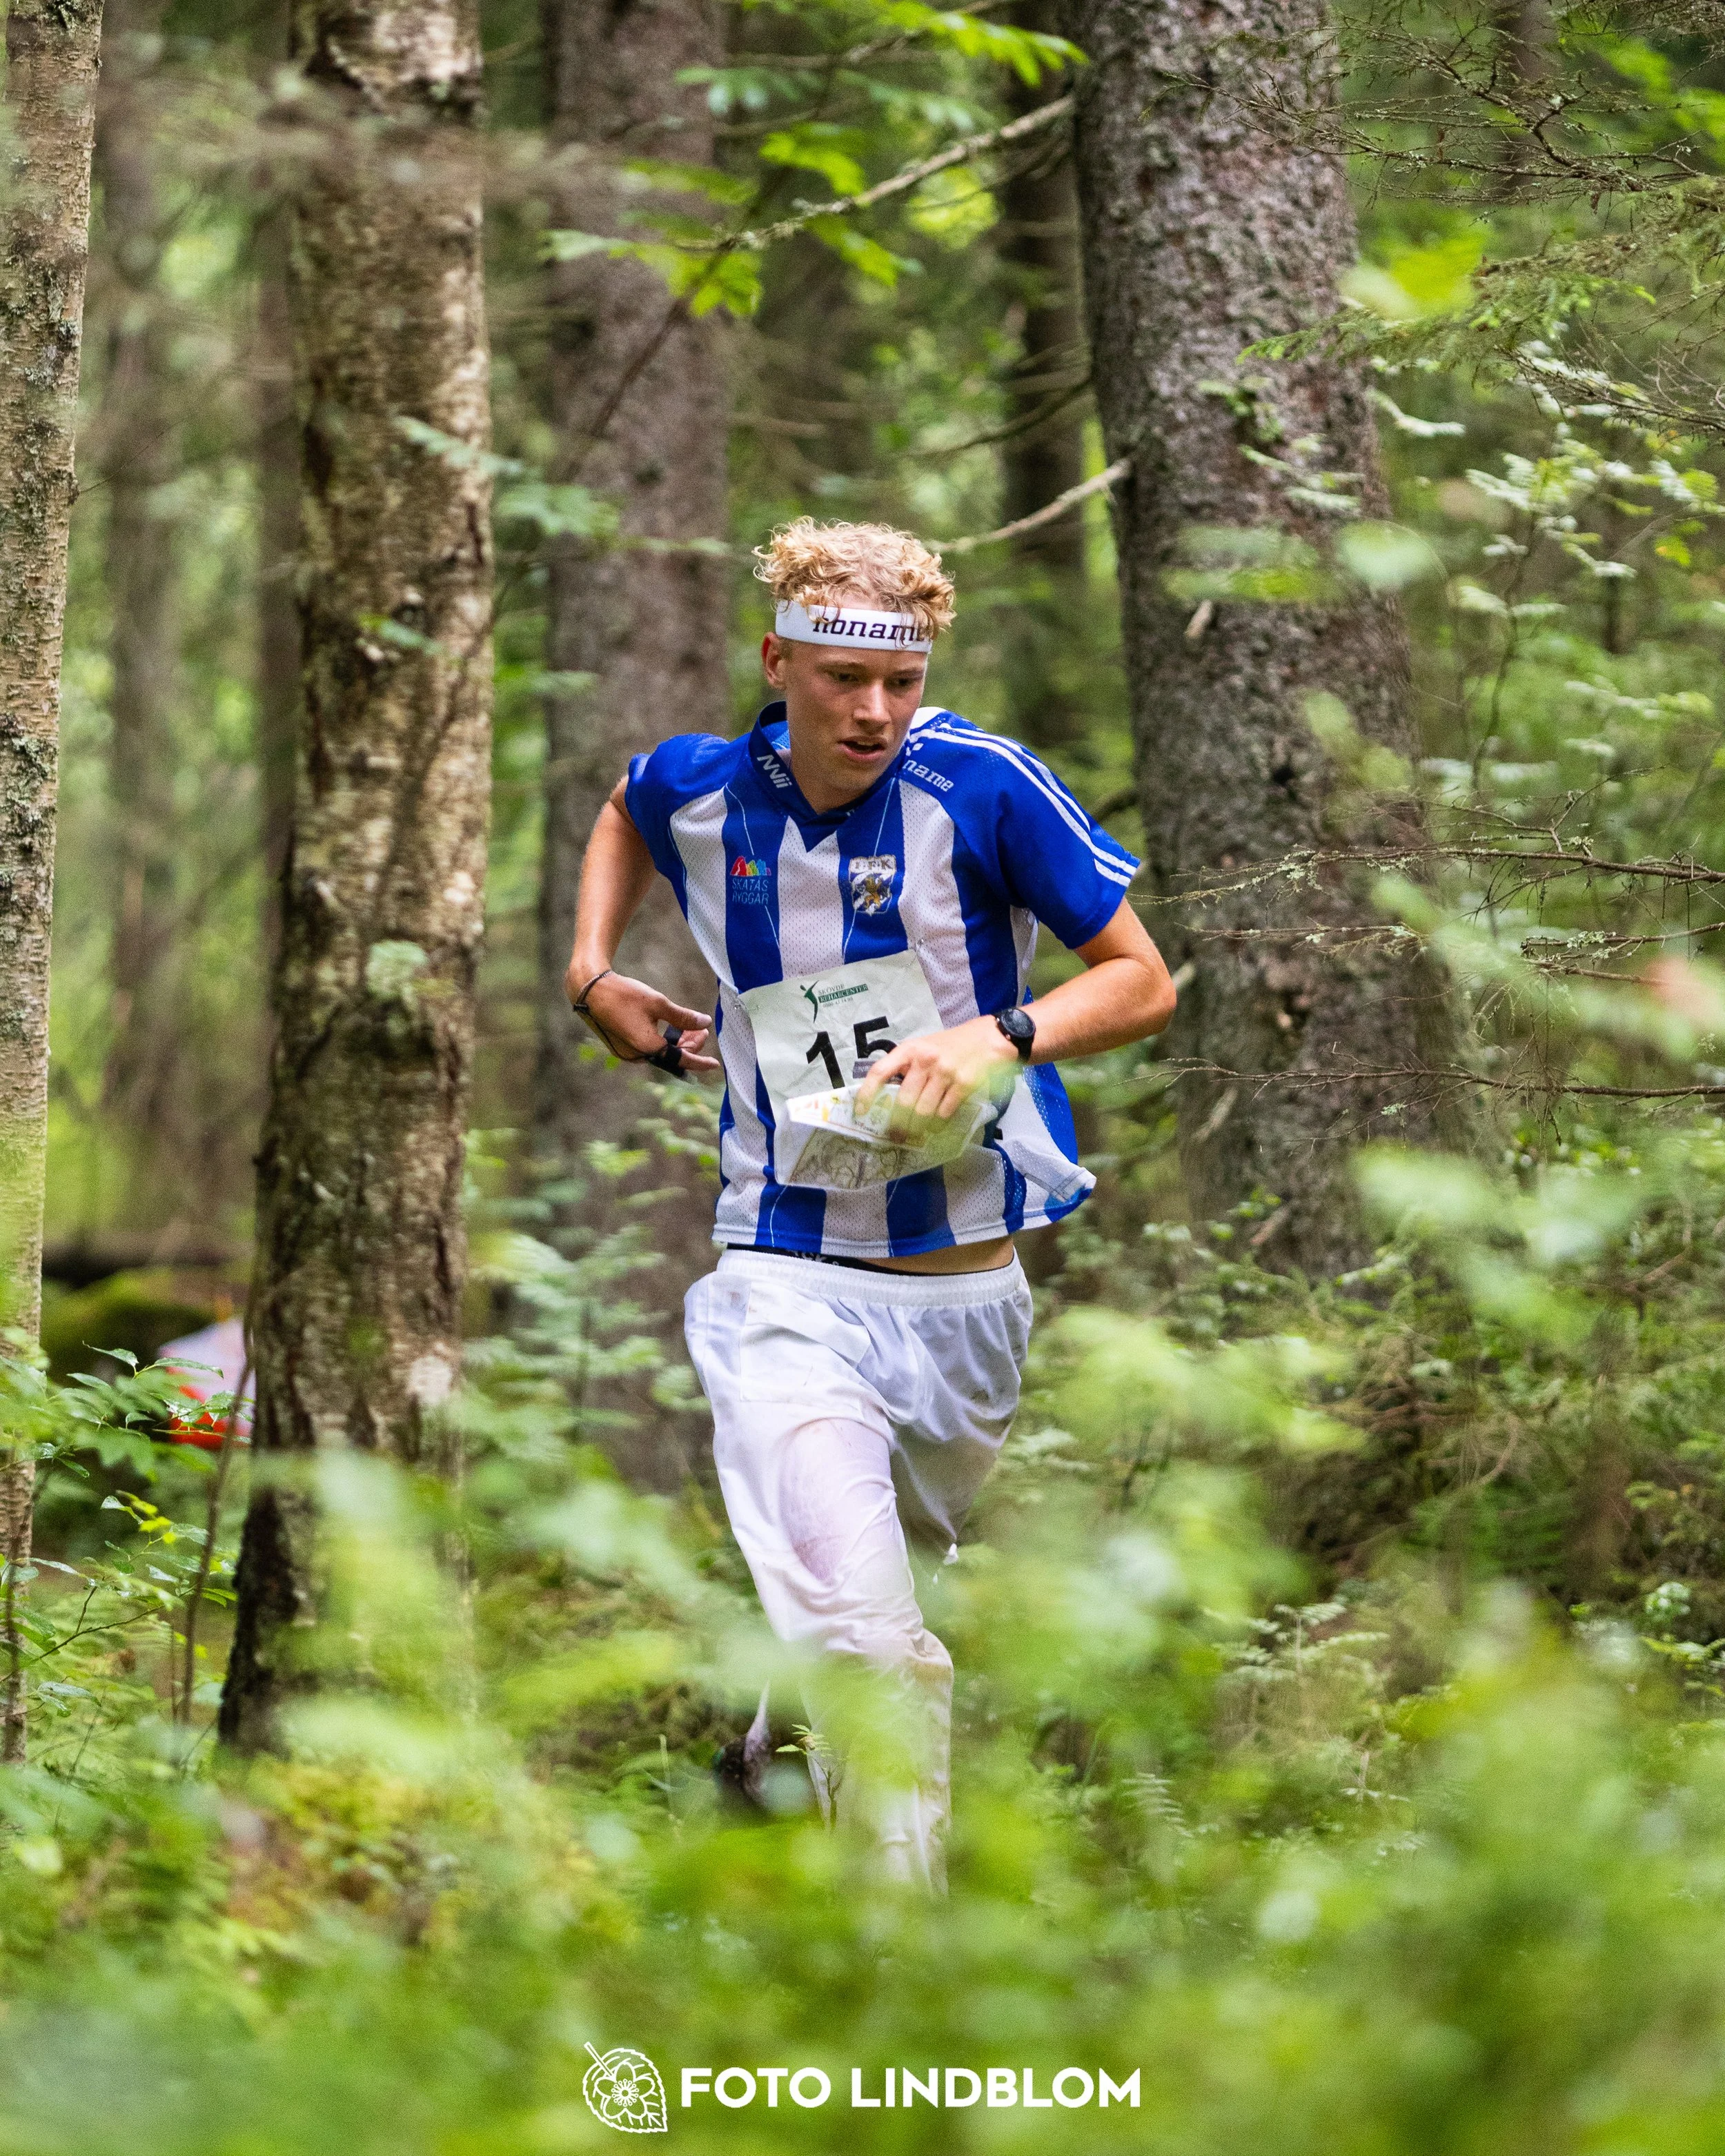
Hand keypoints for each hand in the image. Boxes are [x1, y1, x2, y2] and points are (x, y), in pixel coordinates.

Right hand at [568, 966, 718, 1074]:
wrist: (589, 990)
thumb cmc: (624, 994)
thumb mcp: (658, 1003)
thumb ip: (683, 1017)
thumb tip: (704, 1023)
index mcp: (647, 1047)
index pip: (681, 1059)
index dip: (700, 1061)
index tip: (715, 1064)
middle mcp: (636, 1056)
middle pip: (671, 1057)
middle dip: (689, 1046)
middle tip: (702, 1031)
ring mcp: (627, 1053)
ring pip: (659, 1053)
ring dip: (675, 1043)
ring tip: (688, 1028)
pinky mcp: (620, 1047)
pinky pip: (647, 1049)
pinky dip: (661, 1041)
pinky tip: (669, 1028)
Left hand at [852, 1015, 1018, 1137]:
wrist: (988, 1038)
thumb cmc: (950, 1045)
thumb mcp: (923, 1047)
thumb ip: (905, 1067)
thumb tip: (886, 1099)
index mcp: (909, 1049)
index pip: (880, 1072)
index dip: (867, 1094)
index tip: (861, 1112)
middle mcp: (924, 1060)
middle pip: (904, 1102)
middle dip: (898, 1123)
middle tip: (897, 1135)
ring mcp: (945, 1072)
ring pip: (923, 1111)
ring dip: (920, 1125)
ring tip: (920, 1130)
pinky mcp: (963, 1085)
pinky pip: (944, 1113)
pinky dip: (940, 1121)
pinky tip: (940, 1120)